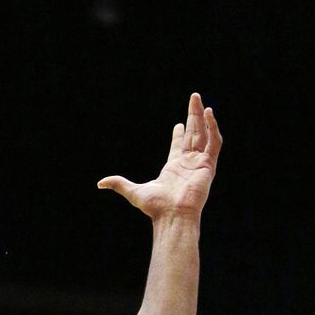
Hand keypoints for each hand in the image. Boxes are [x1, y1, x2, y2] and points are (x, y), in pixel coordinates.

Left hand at [98, 92, 221, 221]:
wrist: (171, 215)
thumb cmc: (155, 207)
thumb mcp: (133, 192)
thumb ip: (119, 184)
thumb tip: (100, 183)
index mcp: (173, 167)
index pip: (179, 146)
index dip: (180, 133)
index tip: (179, 124)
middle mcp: (188, 163)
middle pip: (192, 134)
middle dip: (193, 116)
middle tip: (193, 98)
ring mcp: (199, 163)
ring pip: (203, 134)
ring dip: (202, 117)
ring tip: (198, 100)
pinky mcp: (208, 165)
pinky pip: (214, 143)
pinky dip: (212, 128)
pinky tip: (208, 113)